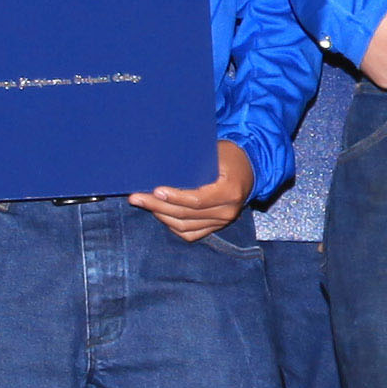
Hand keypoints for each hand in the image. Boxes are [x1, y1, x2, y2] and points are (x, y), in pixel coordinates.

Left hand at [135, 140, 255, 243]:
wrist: (249, 168)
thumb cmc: (228, 156)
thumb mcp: (215, 153)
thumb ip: (193, 164)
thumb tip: (161, 167)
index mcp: (230, 191)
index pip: (197, 200)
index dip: (174, 197)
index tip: (155, 191)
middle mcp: (227, 211)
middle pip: (186, 215)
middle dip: (158, 206)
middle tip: (137, 197)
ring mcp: (222, 222)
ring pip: (185, 227)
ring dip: (161, 216)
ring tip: (144, 204)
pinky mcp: (216, 227)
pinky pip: (191, 234)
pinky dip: (172, 226)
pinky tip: (160, 214)